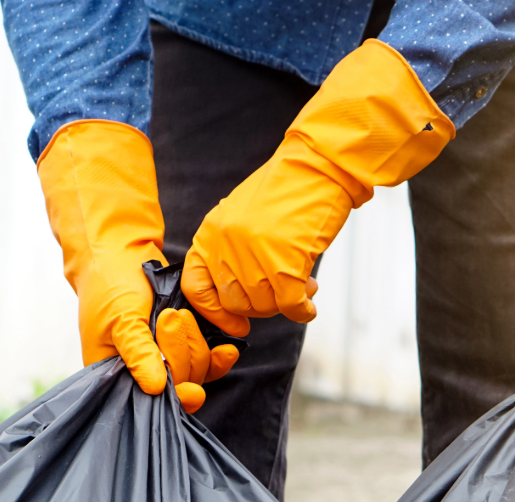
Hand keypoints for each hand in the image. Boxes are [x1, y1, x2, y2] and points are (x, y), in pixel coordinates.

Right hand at [36, 119, 214, 410]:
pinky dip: (218, 356)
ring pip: (196, 373)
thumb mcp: (122, 319)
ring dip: (194, 343)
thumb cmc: (110, 285)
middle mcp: (140, 375)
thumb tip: (156, 388)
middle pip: (178, 385)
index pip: (149, 402)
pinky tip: (227, 347)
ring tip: (177, 312)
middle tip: (168, 317)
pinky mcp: (183, 346)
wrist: (120, 253)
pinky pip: (208, 363)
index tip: (192, 391)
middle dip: (180, 352)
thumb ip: (138, 353)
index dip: (174, 398)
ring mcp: (164, 361)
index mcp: (115, 377)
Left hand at [182, 40, 453, 336]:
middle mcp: (227, 247)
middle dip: (260, 307)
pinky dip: (302, 311)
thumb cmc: (287, 189)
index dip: (214, 312)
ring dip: (285, 305)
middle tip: (281, 297)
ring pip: (263, 306)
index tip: (234, 322)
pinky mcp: (284, 264)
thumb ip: (232, 251)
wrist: (318, 165)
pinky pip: (290, 306)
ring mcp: (254, 256)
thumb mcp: (243, 216)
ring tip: (303, 287)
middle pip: (234, 302)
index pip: (196, 288)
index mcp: (211, 234)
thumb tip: (239, 295)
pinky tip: (309, 305)